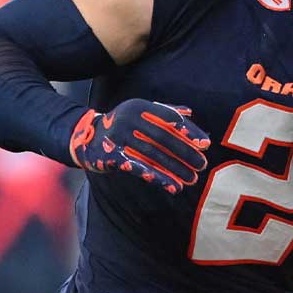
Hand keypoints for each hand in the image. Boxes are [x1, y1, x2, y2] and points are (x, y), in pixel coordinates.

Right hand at [69, 100, 209, 193]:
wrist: (86, 137)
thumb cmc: (122, 124)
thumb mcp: (140, 111)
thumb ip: (165, 110)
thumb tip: (190, 112)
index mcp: (139, 106)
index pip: (170, 119)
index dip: (189, 132)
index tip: (205, 144)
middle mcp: (128, 119)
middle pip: (164, 138)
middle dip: (185, 153)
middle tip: (202, 165)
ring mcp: (119, 138)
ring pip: (153, 156)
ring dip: (175, 169)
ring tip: (191, 179)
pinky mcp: (111, 156)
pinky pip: (139, 168)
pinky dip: (158, 178)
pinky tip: (172, 186)